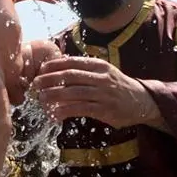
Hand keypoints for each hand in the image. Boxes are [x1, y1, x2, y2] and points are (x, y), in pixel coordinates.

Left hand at [31, 57, 160, 128]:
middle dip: (49, 79)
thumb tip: (59, 68)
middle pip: (70, 76)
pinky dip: (65, 111)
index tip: (41, 69)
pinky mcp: (104, 110)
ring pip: (72, 93)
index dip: (54, 65)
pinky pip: (80, 109)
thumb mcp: (104, 72)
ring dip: (54, 96)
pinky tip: (54, 114)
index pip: (72, 62)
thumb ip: (85, 70)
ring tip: (41, 99)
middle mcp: (101, 78)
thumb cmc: (117, 86)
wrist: (141, 101)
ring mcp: (103, 94)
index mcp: (99, 66)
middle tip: (35, 84)